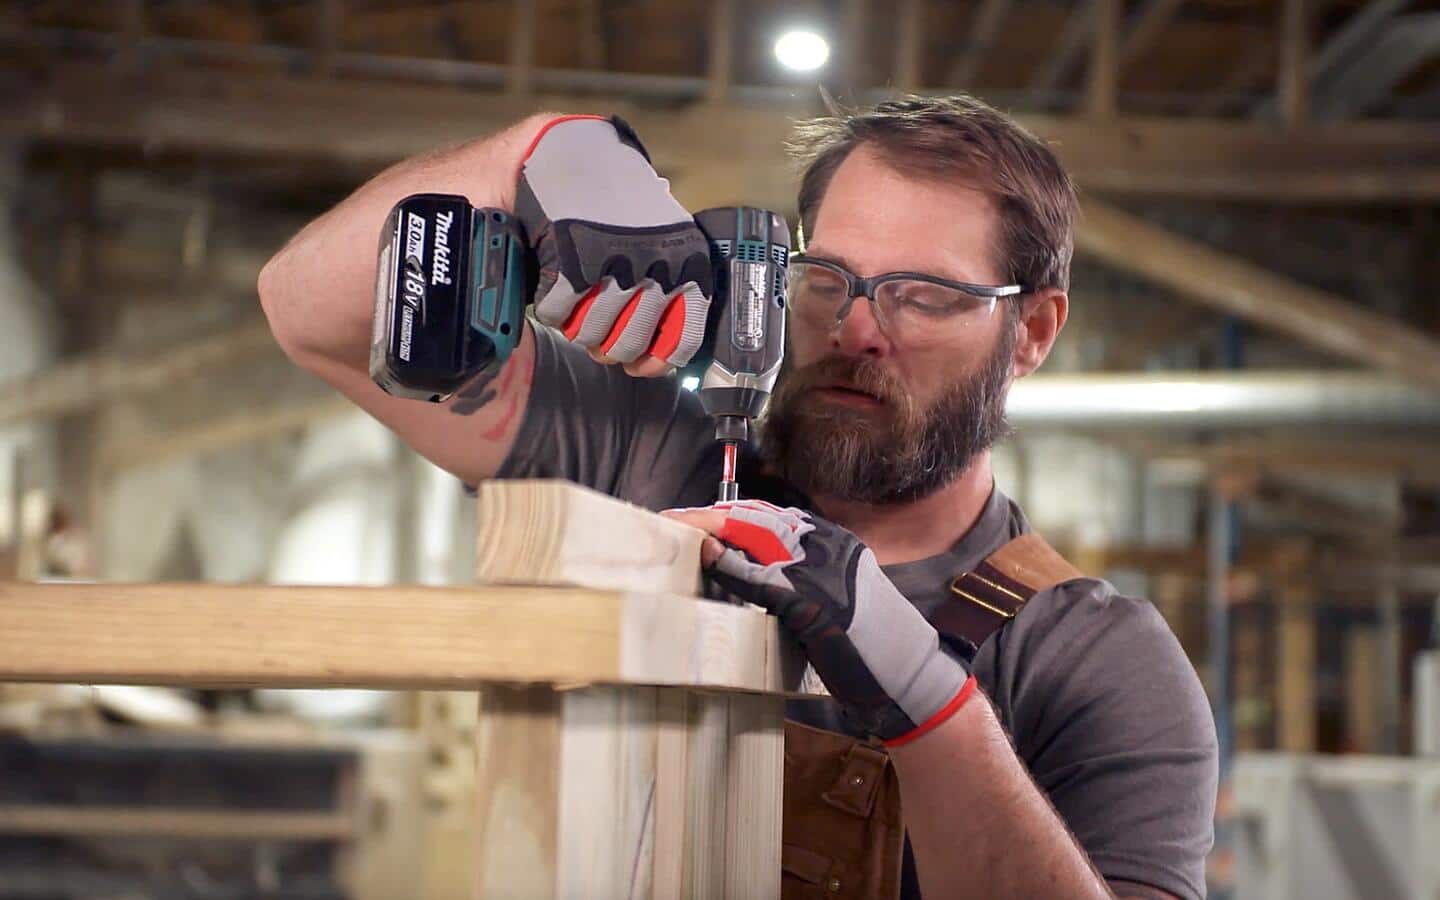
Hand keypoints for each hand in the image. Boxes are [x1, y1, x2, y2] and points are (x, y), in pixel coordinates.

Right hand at [515, 115, 712, 376]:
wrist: (569, 158)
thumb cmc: (616, 205)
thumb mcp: (664, 241)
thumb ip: (670, 292)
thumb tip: (660, 357)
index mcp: (689, 263)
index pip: (683, 339)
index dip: (656, 362)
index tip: (639, 367)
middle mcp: (658, 267)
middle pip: (628, 345)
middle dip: (607, 345)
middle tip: (597, 326)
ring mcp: (615, 267)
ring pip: (588, 336)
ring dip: (576, 324)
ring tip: (577, 294)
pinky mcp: (572, 264)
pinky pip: (556, 316)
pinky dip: (550, 307)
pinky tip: (556, 280)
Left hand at [663, 501, 975, 745]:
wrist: (909, 681)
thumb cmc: (869, 648)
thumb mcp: (835, 598)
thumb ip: (798, 578)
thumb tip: (748, 572)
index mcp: (834, 541)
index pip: (767, 516)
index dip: (726, 515)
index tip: (693, 520)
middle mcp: (828, 547)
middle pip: (755, 519)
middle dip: (708, 517)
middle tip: (668, 520)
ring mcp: (823, 572)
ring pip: (755, 538)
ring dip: (710, 532)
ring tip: (675, 530)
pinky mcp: (816, 603)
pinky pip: (764, 579)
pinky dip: (732, 568)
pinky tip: (707, 560)